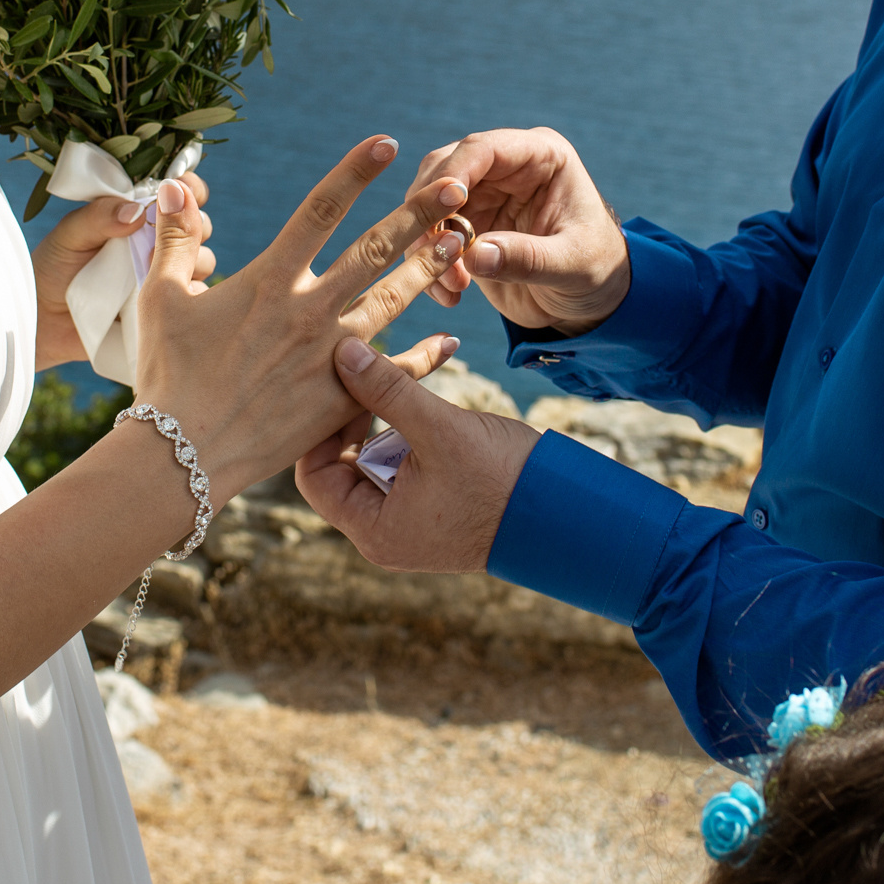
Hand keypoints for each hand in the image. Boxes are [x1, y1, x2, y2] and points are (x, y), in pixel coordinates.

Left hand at [30, 173, 212, 370]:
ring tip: (156, 269)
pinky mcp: (167, 310)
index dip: (188, 189)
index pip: (177, 195)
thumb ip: (98, 217)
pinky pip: (195, 300)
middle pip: (199, 226)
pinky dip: (192, 295)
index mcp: (138, 217)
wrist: (43, 323)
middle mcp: (157, 244)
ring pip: (202, 261)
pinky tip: (170, 298)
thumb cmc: (53, 271)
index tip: (184, 188)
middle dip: (193, 225)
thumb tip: (137, 211)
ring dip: (192, 260)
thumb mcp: (69, 236)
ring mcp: (164, 277)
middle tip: (167, 234)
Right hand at [131, 136, 472, 496]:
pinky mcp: (341, 398)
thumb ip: (175, 238)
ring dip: (427, 270)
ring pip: (391, 302)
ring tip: (460, 242)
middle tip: (456, 186)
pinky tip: (450, 341)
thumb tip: (175, 187)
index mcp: (268, 280)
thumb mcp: (162, 298)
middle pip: (373, 250)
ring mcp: (329, 355)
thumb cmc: (168, 374)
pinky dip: (427, 356)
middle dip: (416, 214)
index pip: (320, 209)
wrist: (183, 454)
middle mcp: (307, 311)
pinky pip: (396, 373)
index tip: (385, 143)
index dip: (354, 172)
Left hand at [295, 336, 540, 572]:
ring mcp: (409, 520)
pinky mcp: (432, 503)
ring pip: (374, 457)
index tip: (344, 385)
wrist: (569, 510)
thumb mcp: (439, 429)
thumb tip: (342, 351)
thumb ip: (387, 390)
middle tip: (370, 373)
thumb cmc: (504, 479)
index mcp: (374, 531)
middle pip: (340, 465)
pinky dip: (409, 427)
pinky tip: (425, 394)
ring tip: (405, 377)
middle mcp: (384, 532)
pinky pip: (403, 460)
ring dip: (386, 416)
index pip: (314, 475)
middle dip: (356, 416)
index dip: (322, 427)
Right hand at [409, 129, 628, 333]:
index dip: (456, 173)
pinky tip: (450, 294)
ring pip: (427, 205)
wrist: (592, 300)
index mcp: (540, 157)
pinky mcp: (466, 227)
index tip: (444, 207)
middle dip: (431, 212)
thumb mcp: (573, 265)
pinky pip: (430, 237)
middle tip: (435, 254)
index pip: (485, 149)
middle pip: (442, 170)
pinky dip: (429, 264)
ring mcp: (481, 196)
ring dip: (427, 243)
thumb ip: (529, 258)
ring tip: (452, 284)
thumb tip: (476, 255)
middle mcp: (505, 169)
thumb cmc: (597, 270)